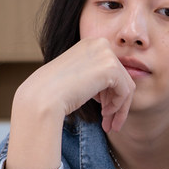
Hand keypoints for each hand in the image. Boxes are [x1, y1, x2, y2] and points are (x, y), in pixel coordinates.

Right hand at [5, 39, 134, 168]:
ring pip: (126, 85)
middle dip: (117, 102)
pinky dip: (119, 106)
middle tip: (110, 123)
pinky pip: (126, 91)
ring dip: (119, 108)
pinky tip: (105, 114)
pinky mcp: (111, 67)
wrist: (42, 97)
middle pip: (122, 77)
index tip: (104, 111)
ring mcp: (106, 54)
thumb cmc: (53, 92)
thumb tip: (115, 89)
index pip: (111, 69)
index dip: (109, 93)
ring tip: (109, 125)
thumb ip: (95, 77)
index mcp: (90, 44)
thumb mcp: (78, 78)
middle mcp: (99, 43)